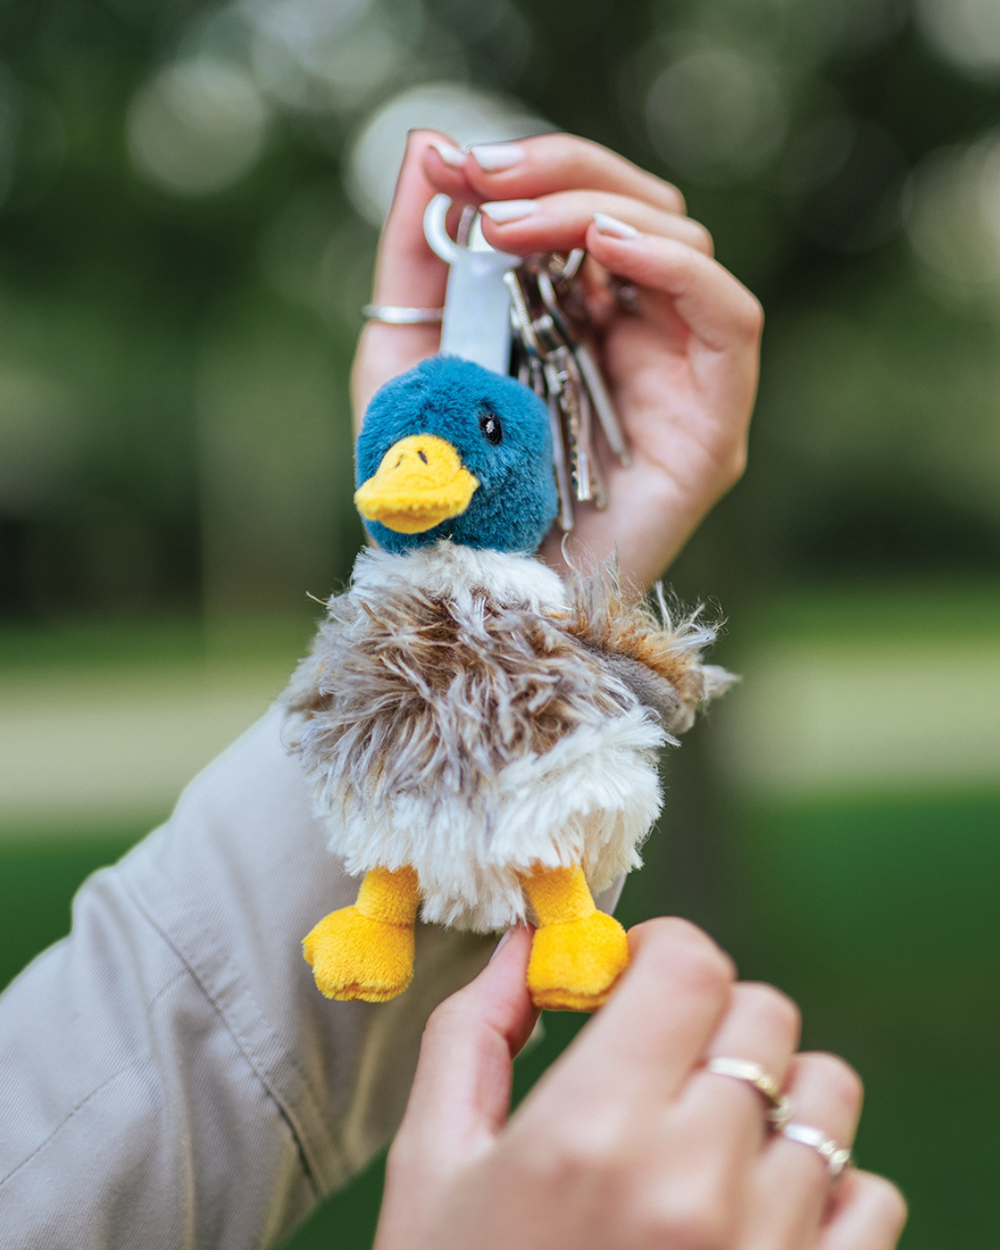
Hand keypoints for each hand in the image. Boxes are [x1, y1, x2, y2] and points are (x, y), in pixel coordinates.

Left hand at [351, 132, 762, 589]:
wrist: (464, 601)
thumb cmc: (438, 496)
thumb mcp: (405, 359)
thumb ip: (418, 258)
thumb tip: (428, 144)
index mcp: (573, 322)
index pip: (587, 210)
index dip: (533, 169)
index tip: (456, 163)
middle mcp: (635, 343)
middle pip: (640, 211)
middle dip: (561, 176)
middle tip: (485, 177)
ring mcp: (679, 383)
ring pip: (685, 245)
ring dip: (601, 211)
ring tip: (520, 226)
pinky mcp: (711, 427)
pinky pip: (730, 320)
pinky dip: (677, 267)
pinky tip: (606, 245)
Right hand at [373, 921, 906, 1249]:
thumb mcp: (433, 1167)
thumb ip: (472, 1035)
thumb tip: (524, 945)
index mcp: (591, 1134)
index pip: (691, 969)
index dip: (664, 950)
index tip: (632, 978)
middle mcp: (693, 1183)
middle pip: (763, 1014)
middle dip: (709, 1014)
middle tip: (661, 1060)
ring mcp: (765, 1249)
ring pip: (826, 1093)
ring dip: (772, 1090)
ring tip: (712, 1132)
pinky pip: (870, 1195)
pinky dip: (825, 1183)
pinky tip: (755, 1206)